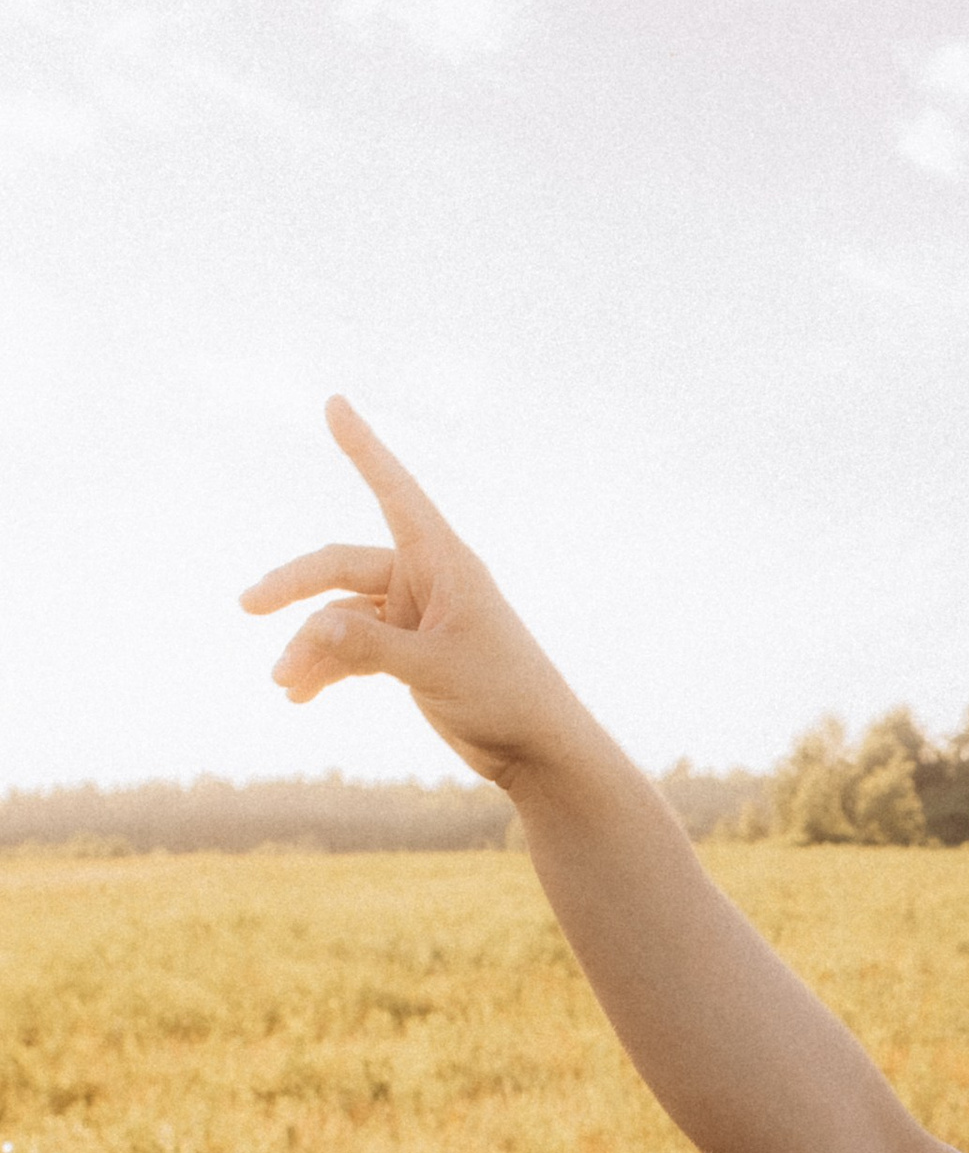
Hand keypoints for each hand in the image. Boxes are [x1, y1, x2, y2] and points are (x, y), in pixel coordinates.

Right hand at [242, 400, 587, 785]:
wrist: (537, 749)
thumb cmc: (505, 695)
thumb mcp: (434, 668)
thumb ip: (370, 646)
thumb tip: (309, 628)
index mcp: (445, 562)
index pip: (395, 491)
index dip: (363, 447)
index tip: (334, 402)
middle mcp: (426, 580)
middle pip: (341, 567)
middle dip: (293, 586)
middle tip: (247, 606)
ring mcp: (413, 617)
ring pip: (340, 617)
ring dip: (307, 646)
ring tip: (283, 683)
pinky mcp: (406, 653)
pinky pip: (350, 651)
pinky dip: (324, 670)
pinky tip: (299, 697)